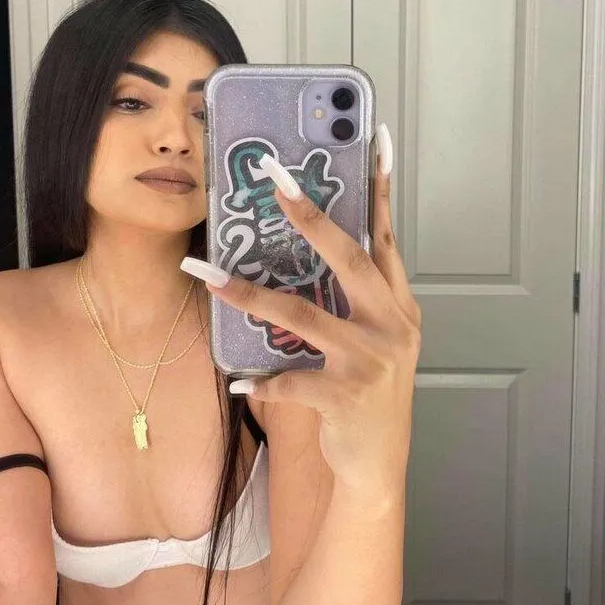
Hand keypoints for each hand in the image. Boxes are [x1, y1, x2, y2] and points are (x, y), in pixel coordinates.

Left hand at [180, 123, 420, 497]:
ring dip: (248, 294)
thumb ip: (352, 299)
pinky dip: (261, 381)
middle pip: (347, 257)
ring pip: (303, 315)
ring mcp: (373, 361)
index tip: (374, 139)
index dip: (381, 188)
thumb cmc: (369, 393)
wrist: (379, 465)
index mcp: (399, 304)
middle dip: (308, 215)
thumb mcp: (374, 340)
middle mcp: (393, 325)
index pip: (387, 236)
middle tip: (274, 178)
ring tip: (206, 275)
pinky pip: (290, 381)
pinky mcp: (346, 397)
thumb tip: (303, 253)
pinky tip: (239, 384)